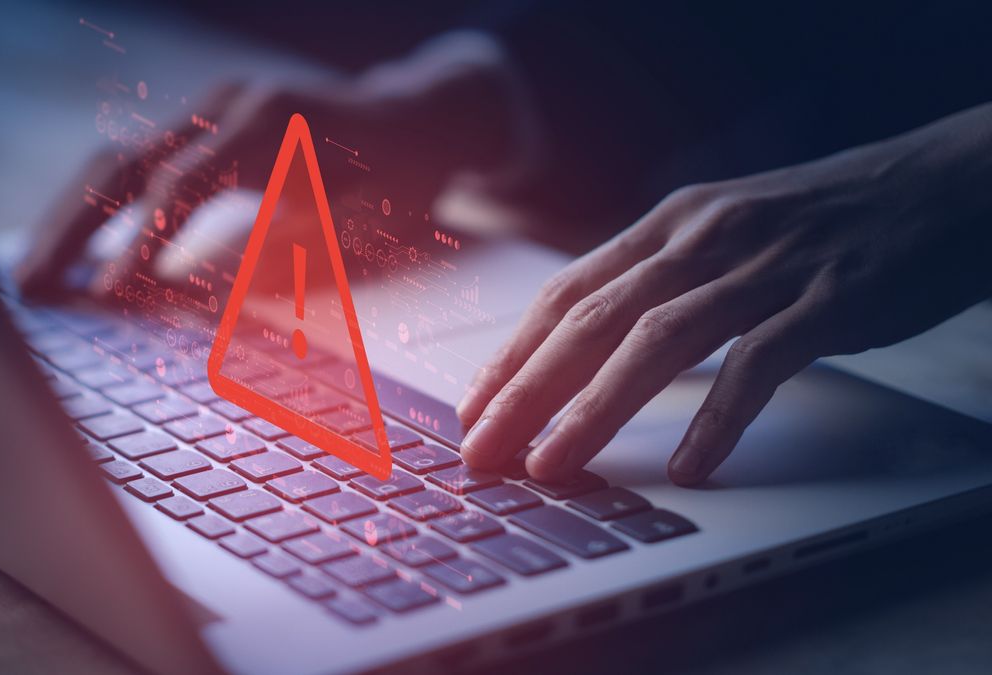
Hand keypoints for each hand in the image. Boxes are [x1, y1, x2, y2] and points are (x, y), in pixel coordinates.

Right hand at [15, 31, 519, 299]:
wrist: (426, 116)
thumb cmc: (406, 178)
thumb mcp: (368, 224)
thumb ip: (294, 261)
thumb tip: (210, 314)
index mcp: (272, 125)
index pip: (181, 185)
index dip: (141, 243)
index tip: (106, 296)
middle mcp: (233, 103)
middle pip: (128, 163)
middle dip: (73, 229)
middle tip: (31, 290)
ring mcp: (216, 106)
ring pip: (121, 159)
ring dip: (72, 220)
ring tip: (34, 277)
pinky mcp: (208, 122)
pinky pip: (142, 162)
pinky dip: (104, 208)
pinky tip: (77, 251)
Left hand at [457, 103, 991, 485]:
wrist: (942, 184)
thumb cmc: (824, 219)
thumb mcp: (725, 231)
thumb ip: (662, 278)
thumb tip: (591, 341)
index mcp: (670, 224)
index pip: (568, 293)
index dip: (513, 354)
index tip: (474, 408)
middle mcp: (703, 239)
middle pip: (592, 320)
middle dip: (527, 392)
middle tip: (485, 452)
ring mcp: (764, 268)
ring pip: (657, 340)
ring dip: (595, 409)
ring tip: (552, 467)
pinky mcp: (827, 300)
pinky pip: (759, 363)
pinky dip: (717, 417)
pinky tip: (688, 465)